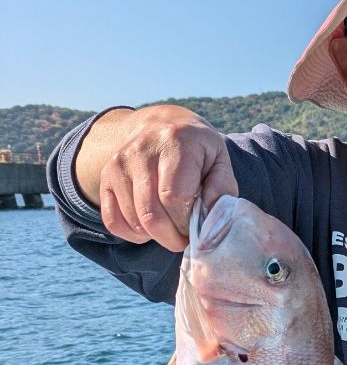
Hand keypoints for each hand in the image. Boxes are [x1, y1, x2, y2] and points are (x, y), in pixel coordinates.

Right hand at [96, 106, 237, 251]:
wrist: (162, 125)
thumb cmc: (197, 149)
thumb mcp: (219, 161)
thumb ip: (222, 189)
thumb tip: (210, 220)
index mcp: (175, 142)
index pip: (174, 197)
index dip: (186, 222)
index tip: (197, 228)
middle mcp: (141, 150)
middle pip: (151, 214)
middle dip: (171, 237)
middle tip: (184, 239)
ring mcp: (119, 164)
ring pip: (134, 221)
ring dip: (155, 235)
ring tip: (171, 227)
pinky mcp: (105, 177)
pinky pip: (113, 221)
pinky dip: (133, 234)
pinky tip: (149, 227)